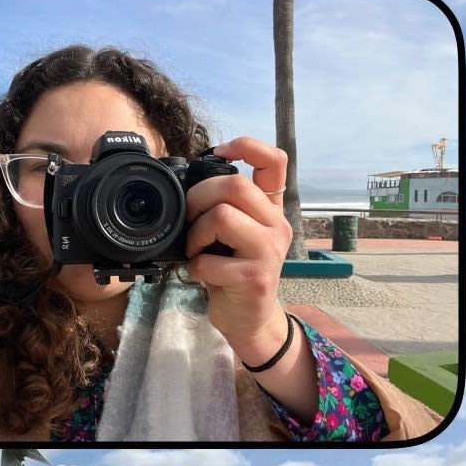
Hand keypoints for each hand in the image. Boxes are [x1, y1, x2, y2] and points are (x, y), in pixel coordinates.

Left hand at [183, 137, 296, 362]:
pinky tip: (200, 273)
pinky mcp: (254, 277)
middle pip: (236, 186)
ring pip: (222, 217)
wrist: (248, 319)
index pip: (276, 162)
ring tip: (196, 250)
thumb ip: (225, 209)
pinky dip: (195, 266)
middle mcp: (276, 225)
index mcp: (271, 210)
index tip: (220, 151)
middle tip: (189, 219)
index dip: (248, 146)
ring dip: (195, 234)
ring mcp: (268, 250)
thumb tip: (190, 185)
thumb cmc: (234, 274)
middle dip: (198, 197)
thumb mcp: (233, 237)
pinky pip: (210, 260)